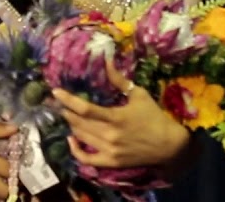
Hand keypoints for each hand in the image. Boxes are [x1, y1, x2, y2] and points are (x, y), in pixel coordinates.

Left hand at [51, 56, 188, 168]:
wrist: (169, 146)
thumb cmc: (153, 117)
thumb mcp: (138, 95)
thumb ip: (119, 80)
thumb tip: (107, 61)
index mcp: (116, 117)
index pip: (85, 109)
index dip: (68, 100)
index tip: (55, 92)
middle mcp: (110, 135)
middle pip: (79, 123)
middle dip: (66, 111)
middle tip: (59, 102)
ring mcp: (109, 151)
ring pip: (81, 137)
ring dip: (71, 124)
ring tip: (67, 114)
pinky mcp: (111, 162)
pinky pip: (87, 159)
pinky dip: (75, 150)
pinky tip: (71, 139)